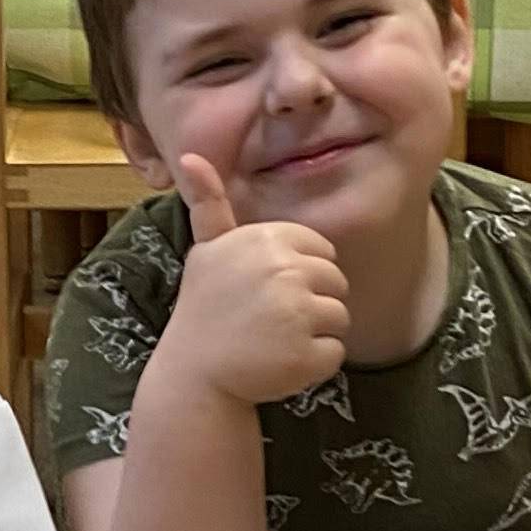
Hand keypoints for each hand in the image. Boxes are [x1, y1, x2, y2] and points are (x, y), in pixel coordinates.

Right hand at [160, 150, 348, 409]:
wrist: (194, 375)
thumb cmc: (204, 308)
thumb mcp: (206, 249)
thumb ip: (208, 203)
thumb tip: (191, 155)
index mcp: (266, 240)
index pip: (322, 252)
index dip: (301, 274)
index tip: (268, 291)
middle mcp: (283, 270)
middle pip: (336, 283)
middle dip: (312, 302)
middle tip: (271, 319)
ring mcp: (296, 314)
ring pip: (340, 318)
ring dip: (314, 334)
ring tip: (275, 340)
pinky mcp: (306, 354)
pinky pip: (335, 353)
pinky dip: (314, 364)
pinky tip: (281, 362)